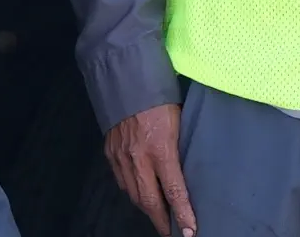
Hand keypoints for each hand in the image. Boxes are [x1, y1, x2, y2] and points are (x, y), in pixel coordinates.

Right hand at [103, 104, 195, 236]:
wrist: (125, 78)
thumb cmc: (159, 97)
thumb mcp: (179, 122)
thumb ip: (179, 148)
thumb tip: (185, 170)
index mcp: (161, 149)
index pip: (174, 192)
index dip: (183, 215)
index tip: (190, 231)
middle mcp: (138, 158)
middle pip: (150, 201)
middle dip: (161, 221)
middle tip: (172, 232)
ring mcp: (121, 157)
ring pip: (134, 195)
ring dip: (147, 208)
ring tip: (158, 216)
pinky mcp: (110, 152)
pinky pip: (121, 181)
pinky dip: (132, 191)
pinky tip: (140, 193)